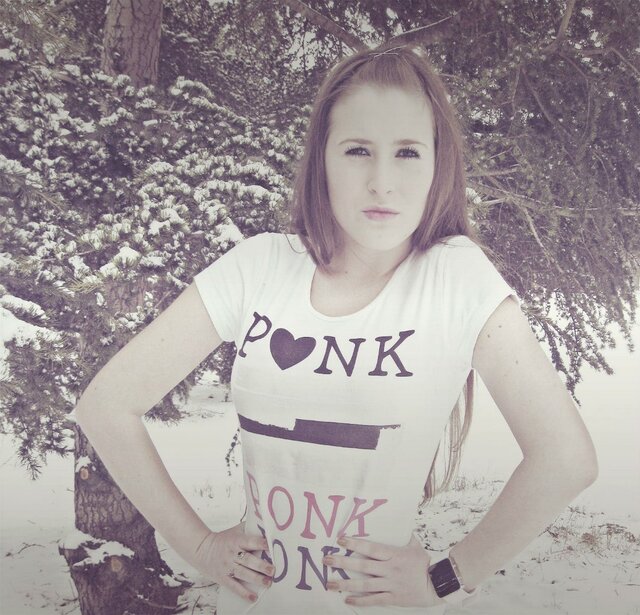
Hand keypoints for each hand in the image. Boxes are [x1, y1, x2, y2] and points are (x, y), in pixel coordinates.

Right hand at [194, 522, 273, 602]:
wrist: (202, 549)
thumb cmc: (223, 539)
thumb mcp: (235, 530)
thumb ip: (249, 527)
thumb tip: (265, 524)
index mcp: (236, 540)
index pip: (251, 542)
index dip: (261, 544)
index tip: (272, 548)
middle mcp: (232, 554)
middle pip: (248, 560)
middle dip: (261, 566)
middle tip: (273, 570)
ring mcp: (227, 567)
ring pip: (243, 573)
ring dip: (256, 579)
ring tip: (268, 583)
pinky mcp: (223, 578)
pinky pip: (234, 586)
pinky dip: (244, 593)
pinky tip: (253, 597)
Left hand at [323, 534, 443, 607]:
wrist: (438, 584)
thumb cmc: (425, 563)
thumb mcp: (415, 546)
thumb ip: (404, 536)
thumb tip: (401, 523)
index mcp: (393, 554)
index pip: (370, 548)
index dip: (354, 544)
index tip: (340, 540)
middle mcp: (389, 569)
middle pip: (362, 566)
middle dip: (342, 563)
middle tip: (326, 560)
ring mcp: (390, 584)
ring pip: (364, 585)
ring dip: (345, 584)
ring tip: (329, 584)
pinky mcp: (393, 598)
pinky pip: (374, 600)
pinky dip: (360, 601)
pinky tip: (347, 599)